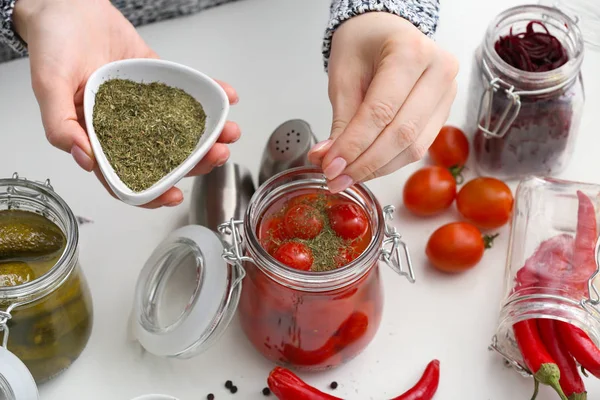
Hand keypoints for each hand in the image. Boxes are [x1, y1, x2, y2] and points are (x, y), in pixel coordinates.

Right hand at [13, 0, 239, 207]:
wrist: (68, 4)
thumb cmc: (52, 44)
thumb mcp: (48, 86)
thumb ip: (61, 125)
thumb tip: (86, 160)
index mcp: (98, 137)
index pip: (126, 177)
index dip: (151, 191)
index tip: (175, 195)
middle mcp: (124, 127)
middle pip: (164, 157)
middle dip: (195, 161)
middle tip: (217, 154)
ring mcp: (145, 107)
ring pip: (180, 131)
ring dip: (208, 135)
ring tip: (229, 131)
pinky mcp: (159, 84)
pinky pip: (185, 95)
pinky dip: (209, 96)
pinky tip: (228, 97)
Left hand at [308, 12, 457, 192]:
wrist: (384, 32)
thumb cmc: (363, 44)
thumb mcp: (343, 75)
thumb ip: (340, 121)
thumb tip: (327, 160)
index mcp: (410, 51)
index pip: (381, 111)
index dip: (354, 145)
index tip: (329, 166)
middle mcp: (438, 71)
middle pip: (402, 134)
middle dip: (365, 163)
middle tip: (335, 177)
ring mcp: (447, 92)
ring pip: (414, 147)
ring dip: (377, 168)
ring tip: (347, 176)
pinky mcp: (443, 111)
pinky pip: (418, 146)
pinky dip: (390, 162)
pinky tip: (366, 166)